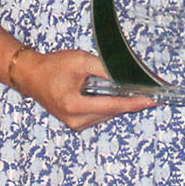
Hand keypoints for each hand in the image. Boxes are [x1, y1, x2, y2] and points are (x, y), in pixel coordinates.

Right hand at [6, 48, 155, 130]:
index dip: (134, 103)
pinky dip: (110, 105)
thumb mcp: (80, 61)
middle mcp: (76, 120)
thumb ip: (104, 69)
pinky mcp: (76, 123)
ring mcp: (75, 124)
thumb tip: (127, 77)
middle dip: (130, 101)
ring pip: (108, 114)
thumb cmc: (53, 66)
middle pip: (113, 112)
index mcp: (74, 105)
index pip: (112, 106)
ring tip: (132, 89)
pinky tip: (114, 93)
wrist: (31, 76)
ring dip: (120, 102)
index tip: (152, 100)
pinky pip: (101, 115)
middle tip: (148, 90)